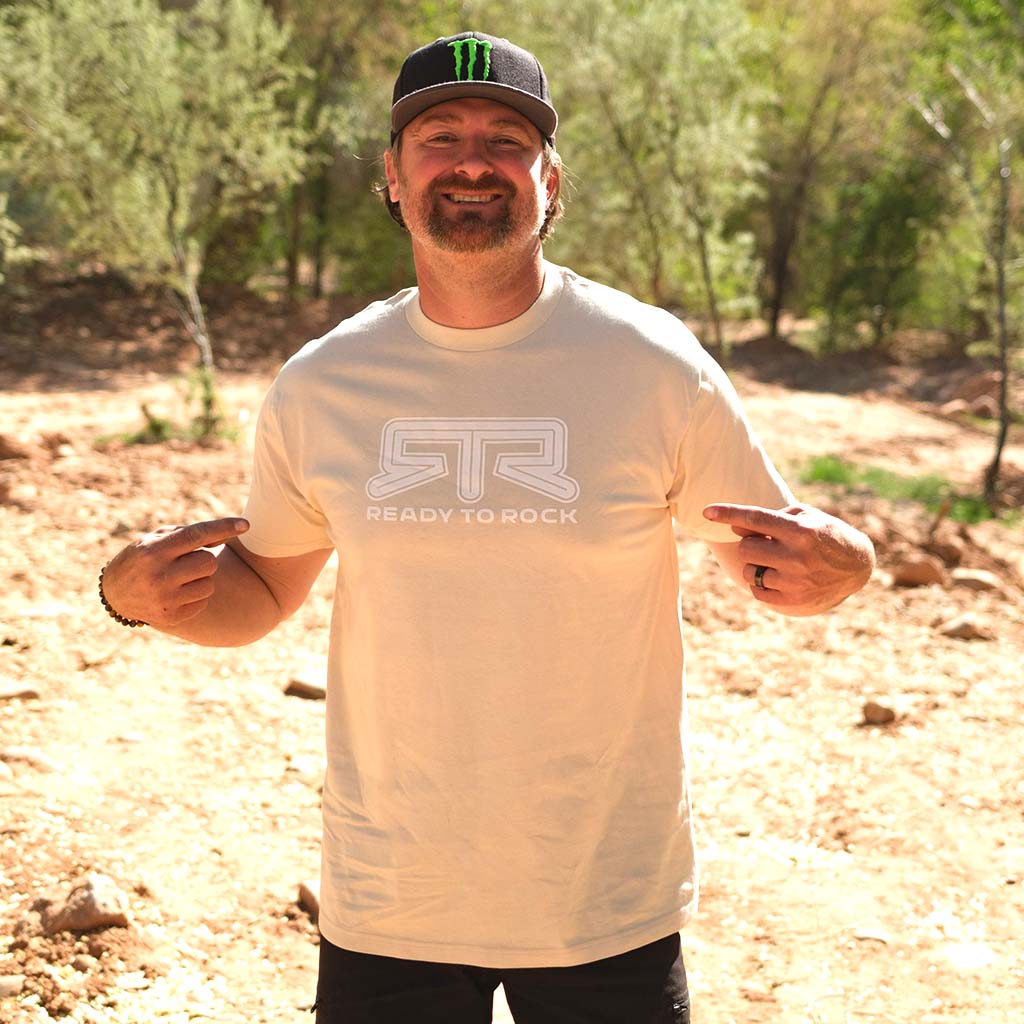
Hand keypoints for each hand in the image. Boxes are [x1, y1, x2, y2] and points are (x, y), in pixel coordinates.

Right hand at [101, 518, 249, 627]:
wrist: (115, 594)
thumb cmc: (144, 558)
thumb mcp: (157, 540)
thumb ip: (190, 535)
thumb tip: (226, 534)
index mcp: (154, 551)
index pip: (196, 535)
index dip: (223, 528)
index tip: (245, 524)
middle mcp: (159, 575)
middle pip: (209, 562)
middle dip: (203, 559)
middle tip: (185, 561)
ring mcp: (165, 599)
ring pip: (209, 584)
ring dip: (201, 578)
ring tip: (179, 577)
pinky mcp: (171, 616)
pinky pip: (203, 602)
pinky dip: (195, 595)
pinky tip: (176, 592)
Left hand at [703, 503, 874, 615]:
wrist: (857, 566)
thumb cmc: (825, 534)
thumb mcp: (806, 517)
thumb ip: (770, 518)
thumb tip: (736, 527)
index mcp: (800, 531)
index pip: (756, 519)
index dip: (728, 513)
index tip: (706, 511)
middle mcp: (797, 556)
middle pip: (747, 548)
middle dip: (751, 544)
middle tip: (766, 544)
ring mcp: (795, 581)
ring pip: (750, 572)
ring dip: (755, 565)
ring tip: (775, 562)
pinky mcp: (794, 601)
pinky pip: (758, 593)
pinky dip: (761, 584)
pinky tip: (778, 577)